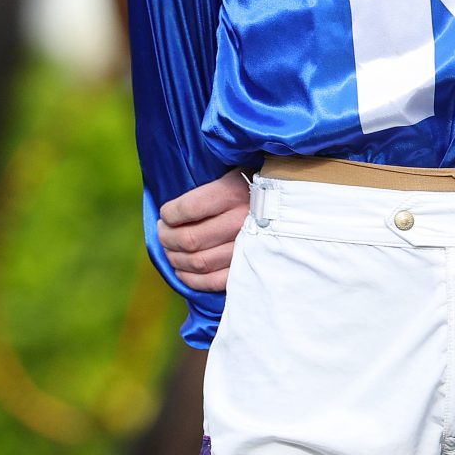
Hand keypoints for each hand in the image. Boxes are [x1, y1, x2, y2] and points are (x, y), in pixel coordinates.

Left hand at [158, 172, 249, 292]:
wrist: (291, 205)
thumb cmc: (253, 186)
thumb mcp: (232, 173)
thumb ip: (206, 188)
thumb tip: (171, 210)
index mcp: (234, 192)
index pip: (189, 208)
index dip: (170, 214)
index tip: (165, 214)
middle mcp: (241, 220)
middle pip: (190, 239)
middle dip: (167, 238)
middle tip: (162, 233)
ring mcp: (247, 248)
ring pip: (199, 262)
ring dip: (176, 258)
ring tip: (170, 250)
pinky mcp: (251, 268)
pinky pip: (214, 281)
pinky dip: (192, 279)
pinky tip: (182, 271)